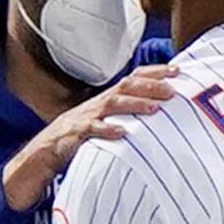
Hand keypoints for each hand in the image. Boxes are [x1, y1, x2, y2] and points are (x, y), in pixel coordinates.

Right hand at [1, 66, 177, 210]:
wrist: (44, 153)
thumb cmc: (80, 138)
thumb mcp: (104, 123)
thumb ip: (126, 116)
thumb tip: (158, 113)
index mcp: (107, 99)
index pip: (133, 78)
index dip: (155, 72)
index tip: (178, 70)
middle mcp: (98, 104)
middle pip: (126, 86)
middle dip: (150, 85)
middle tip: (173, 90)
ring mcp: (86, 117)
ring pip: (112, 105)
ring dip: (134, 105)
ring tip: (154, 108)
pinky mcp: (75, 134)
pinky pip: (91, 130)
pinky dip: (107, 130)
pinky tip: (122, 132)